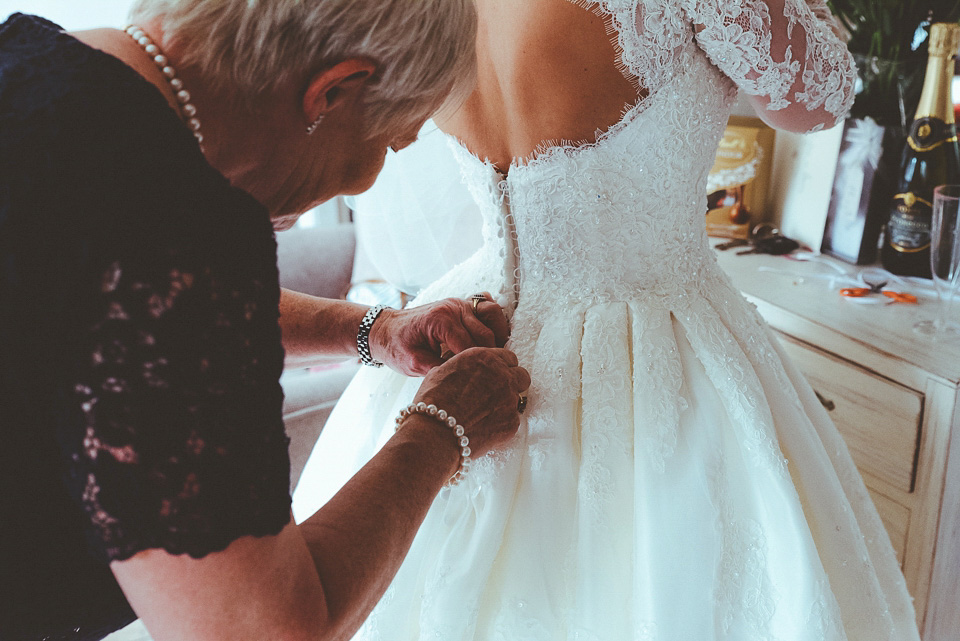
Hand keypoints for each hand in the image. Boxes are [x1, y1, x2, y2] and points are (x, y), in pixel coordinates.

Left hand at [368, 294, 509, 376]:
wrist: (385, 329)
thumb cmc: (397, 346)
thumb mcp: (414, 364)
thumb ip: (441, 370)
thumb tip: (467, 378)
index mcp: (441, 320)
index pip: (472, 346)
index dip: (478, 367)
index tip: (481, 382)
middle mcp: (453, 307)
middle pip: (487, 333)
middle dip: (491, 356)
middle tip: (491, 375)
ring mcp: (459, 303)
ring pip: (494, 313)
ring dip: (499, 334)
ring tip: (495, 356)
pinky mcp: (462, 304)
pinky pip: (487, 306)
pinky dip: (494, 320)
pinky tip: (492, 338)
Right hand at [410, 347, 530, 458]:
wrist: (435, 433)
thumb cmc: (432, 402)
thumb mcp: (441, 371)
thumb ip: (461, 368)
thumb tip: (463, 372)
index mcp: (485, 358)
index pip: (508, 357)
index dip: (501, 367)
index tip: (495, 375)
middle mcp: (502, 375)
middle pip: (522, 375)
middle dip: (512, 382)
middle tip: (498, 392)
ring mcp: (509, 399)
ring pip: (517, 399)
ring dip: (505, 404)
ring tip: (485, 414)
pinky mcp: (512, 422)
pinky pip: (512, 420)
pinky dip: (501, 423)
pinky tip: (484, 427)